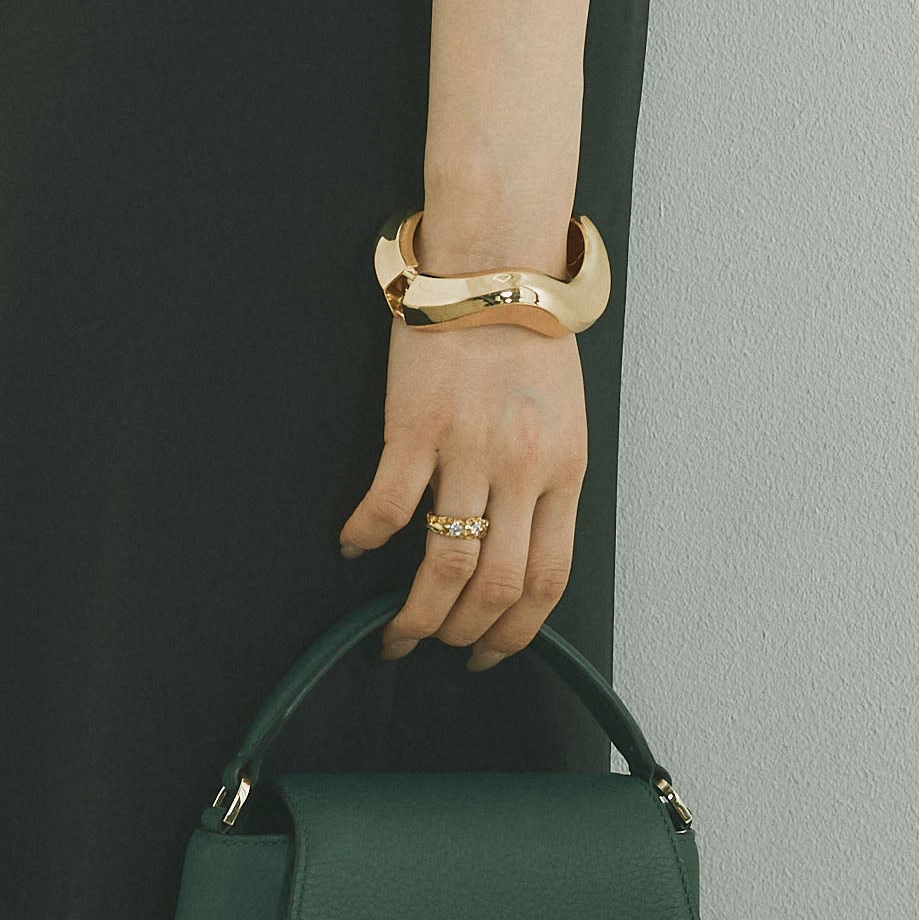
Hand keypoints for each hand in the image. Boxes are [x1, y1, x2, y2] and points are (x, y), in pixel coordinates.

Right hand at [336, 311, 587, 668]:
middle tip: (433, 646)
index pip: (546, 580)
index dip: (516, 631)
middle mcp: (520, 470)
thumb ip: (546, 482)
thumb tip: (518, 549)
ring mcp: (467, 450)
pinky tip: (354, 545)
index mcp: (564, 471)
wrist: (497, 266)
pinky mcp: (416, 425)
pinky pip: (388, 503)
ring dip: (416, 612)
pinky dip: (367, 535)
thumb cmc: (530, 337)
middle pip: (494, 585)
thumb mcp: (564, 419)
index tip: (488, 653)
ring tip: (396, 631)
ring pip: (443, 561)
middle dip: (460, 634)